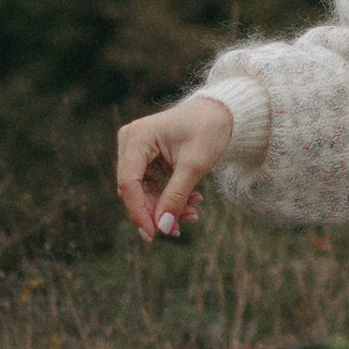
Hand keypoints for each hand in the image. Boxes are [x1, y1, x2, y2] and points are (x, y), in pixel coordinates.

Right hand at [114, 94, 234, 243]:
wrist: (220, 113)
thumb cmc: (208, 130)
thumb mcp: (194, 165)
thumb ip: (176, 196)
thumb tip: (162, 228)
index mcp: (137, 137)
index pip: (128, 182)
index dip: (138, 211)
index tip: (153, 234)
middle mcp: (131, 143)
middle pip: (133, 189)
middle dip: (155, 211)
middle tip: (177, 230)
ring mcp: (137, 151)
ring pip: (143, 192)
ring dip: (165, 207)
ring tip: (193, 215)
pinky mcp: (147, 160)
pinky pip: (152, 186)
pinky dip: (169, 197)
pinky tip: (192, 202)